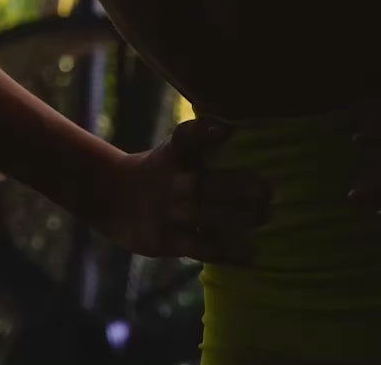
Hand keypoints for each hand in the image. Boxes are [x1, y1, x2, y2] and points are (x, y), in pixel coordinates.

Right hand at [91, 116, 272, 264]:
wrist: (112, 198)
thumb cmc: (156, 170)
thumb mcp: (170, 150)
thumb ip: (196, 137)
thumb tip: (228, 126)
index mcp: (169, 155)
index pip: (184, 138)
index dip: (203, 133)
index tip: (227, 130)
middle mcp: (167, 182)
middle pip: (203, 183)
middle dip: (237, 187)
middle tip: (269, 190)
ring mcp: (164, 213)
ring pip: (203, 216)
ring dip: (236, 218)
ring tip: (264, 217)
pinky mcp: (162, 242)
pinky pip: (198, 247)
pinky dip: (225, 253)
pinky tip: (250, 254)